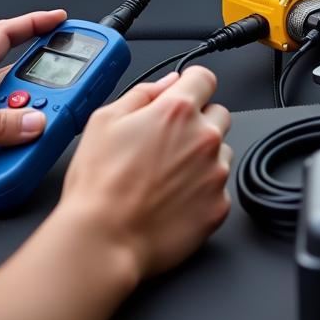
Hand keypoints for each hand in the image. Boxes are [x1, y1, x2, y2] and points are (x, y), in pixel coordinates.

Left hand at [0, 9, 66, 195]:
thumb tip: (35, 121)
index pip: (8, 35)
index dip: (36, 23)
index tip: (62, 20)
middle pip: (23, 79)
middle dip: (46, 87)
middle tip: (66, 95)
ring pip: (17, 111)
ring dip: (29, 123)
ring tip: (36, 133)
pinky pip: (6, 138)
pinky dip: (16, 146)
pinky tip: (15, 157)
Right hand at [57, 66, 231, 279]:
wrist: (103, 240)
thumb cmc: (98, 185)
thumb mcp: (104, 121)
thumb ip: (142, 94)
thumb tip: (168, 83)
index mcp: (177, 111)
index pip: (204, 79)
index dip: (192, 85)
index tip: (184, 94)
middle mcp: (204, 138)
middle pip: (218, 114)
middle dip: (199, 121)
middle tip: (168, 143)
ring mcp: (215, 172)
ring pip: (221, 151)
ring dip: (202, 156)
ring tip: (167, 176)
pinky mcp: (219, 205)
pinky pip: (219, 187)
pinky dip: (202, 190)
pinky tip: (173, 200)